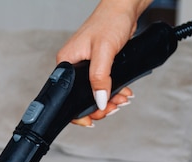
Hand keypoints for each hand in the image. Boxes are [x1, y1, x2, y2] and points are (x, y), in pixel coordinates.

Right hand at [56, 0, 151, 125]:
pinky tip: (123, 92)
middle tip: (113, 108)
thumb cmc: (110, 21)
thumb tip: (98, 100)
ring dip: (108, 100)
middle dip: (99, 107)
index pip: (66, 97)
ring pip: (93, 94)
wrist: (124, 9)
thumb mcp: (104, 52)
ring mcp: (85, 67)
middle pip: (81, 98)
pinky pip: (102, 85)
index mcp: (67, 63)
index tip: (92, 120)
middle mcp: (74, 66)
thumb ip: (100, 77)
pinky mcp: (97, 66)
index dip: (79, 112)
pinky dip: (112, 92)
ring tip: (122, 99)